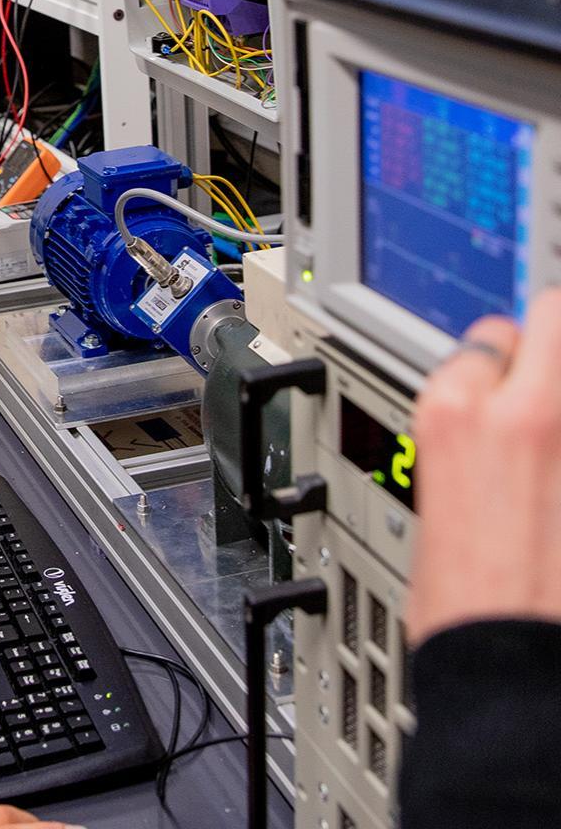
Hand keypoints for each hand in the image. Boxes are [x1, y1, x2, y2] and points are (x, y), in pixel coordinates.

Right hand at [407, 292, 560, 644]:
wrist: (513, 671)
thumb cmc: (464, 606)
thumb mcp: (438, 494)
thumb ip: (472, 436)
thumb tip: (492, 418)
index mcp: (453, 413)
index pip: (488, 336)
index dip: (498, 361)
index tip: (504, 379)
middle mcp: (523, 412)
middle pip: (554, 316)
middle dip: (551, 337)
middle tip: (546, 380)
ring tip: (553, 453)